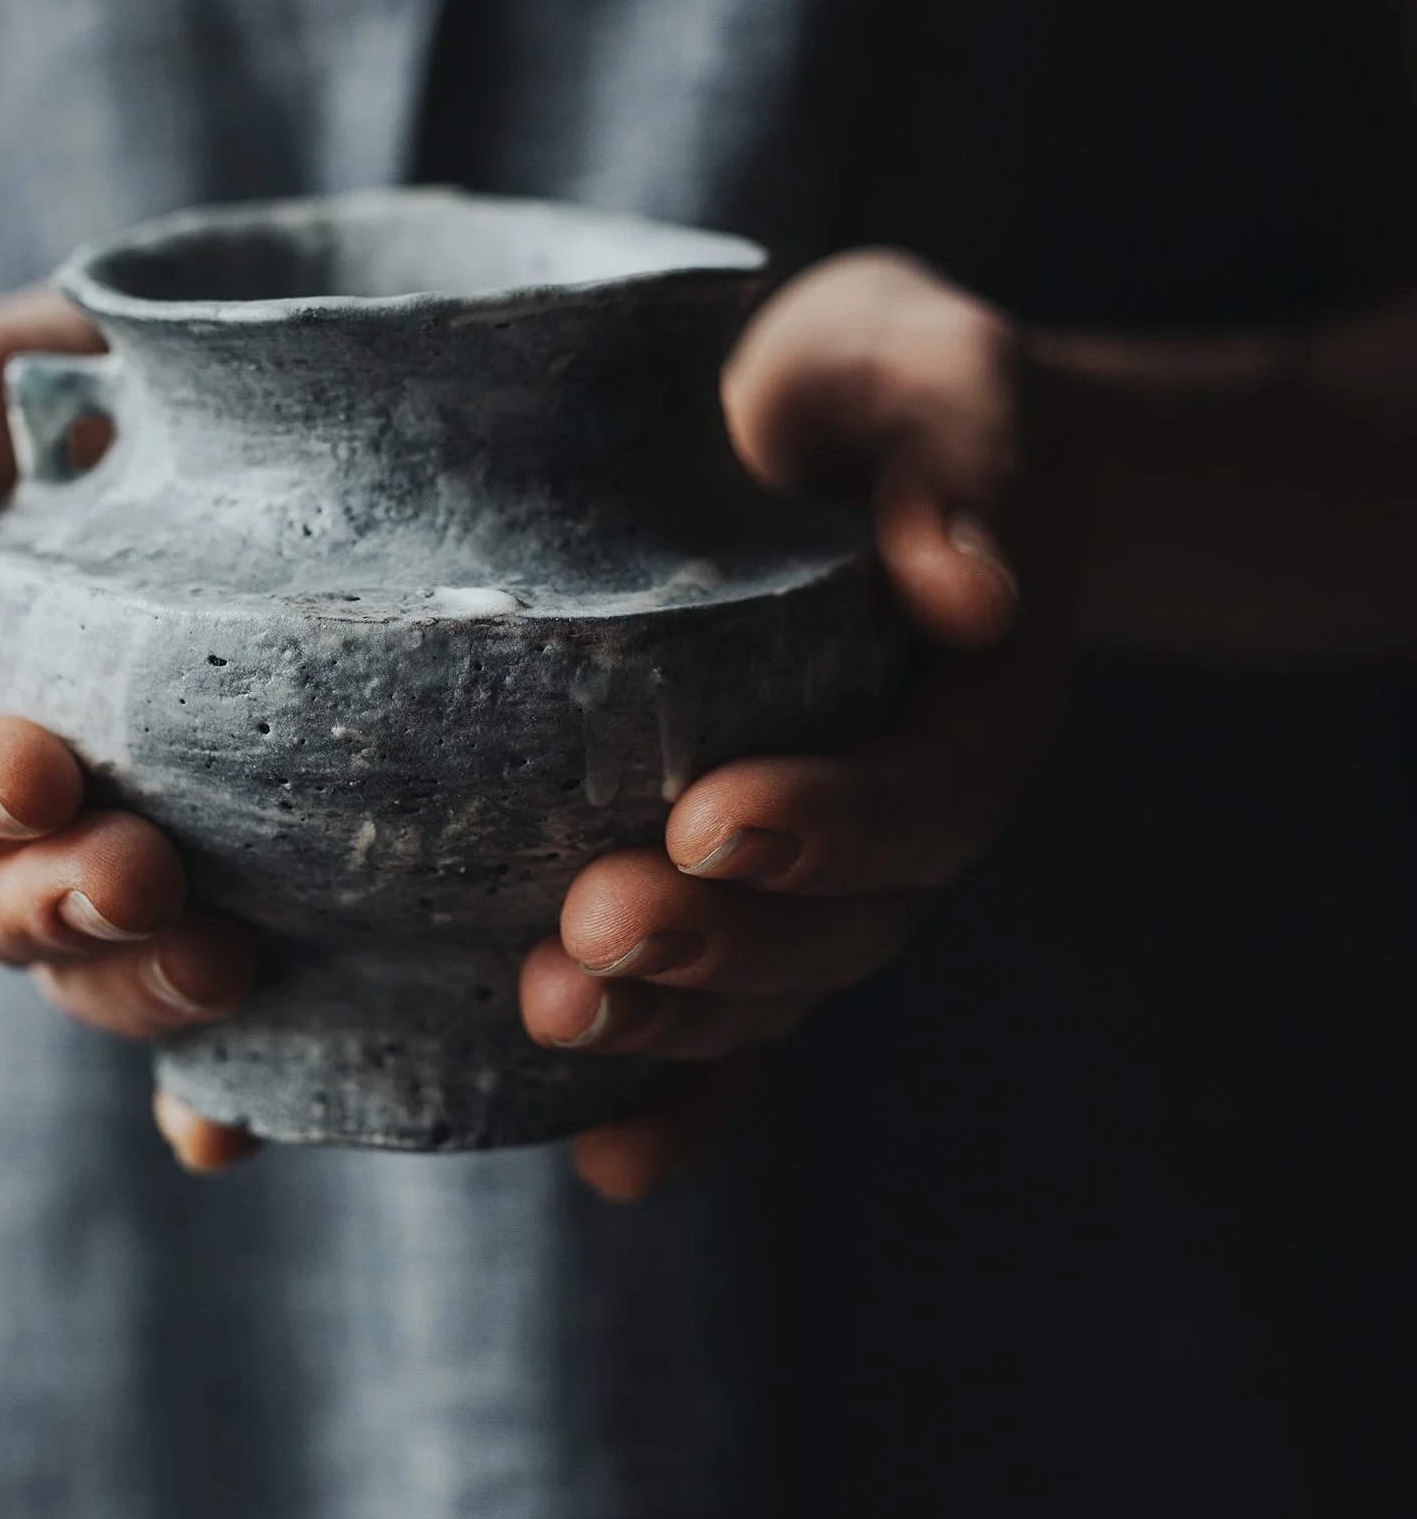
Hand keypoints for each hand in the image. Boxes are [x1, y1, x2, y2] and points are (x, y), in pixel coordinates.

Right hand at [0, 288, 259, 1172]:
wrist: (125, 441)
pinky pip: (207, 996)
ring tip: (230, 967)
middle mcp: (9, 806)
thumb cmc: (29, 410)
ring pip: (95, 968)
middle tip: (146, 879)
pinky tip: (245, 1126)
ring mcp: (106, 850)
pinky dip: (217, 1077)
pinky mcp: (219, 873)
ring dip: (145, 989)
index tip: (32, 768)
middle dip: (60, 906)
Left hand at [521, 250, 1078, 1201]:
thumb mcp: (933, 366)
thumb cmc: (885, 386)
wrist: (843, 433)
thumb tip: (971, 592)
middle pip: (843, 924)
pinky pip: (729, 1014)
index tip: (706, 817)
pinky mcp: (743, 882)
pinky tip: (599, 1152)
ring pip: (775, 990)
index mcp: (972, 697)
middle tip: (587, 935)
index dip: (832, 823)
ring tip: (545, 1011)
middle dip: (722, 947)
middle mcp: (906, 806)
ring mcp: (826, 864)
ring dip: (671, 1023)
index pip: (928, 789)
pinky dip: (679, 1096)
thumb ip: (966, 458)